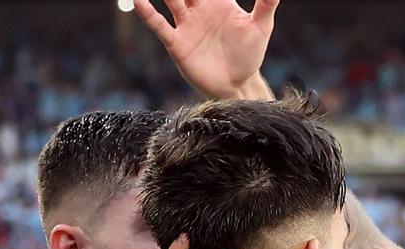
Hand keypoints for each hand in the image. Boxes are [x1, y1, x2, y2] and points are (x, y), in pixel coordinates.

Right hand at [129, 0, 278, 100]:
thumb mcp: (260, 26)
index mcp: (218, 0)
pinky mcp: (177, 43)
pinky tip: (139, 0)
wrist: (238, 84)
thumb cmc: (250, 54)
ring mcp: (186, 24)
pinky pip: (160, 25)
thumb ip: (266, 3)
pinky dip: (148, 13)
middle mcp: (199, 8)